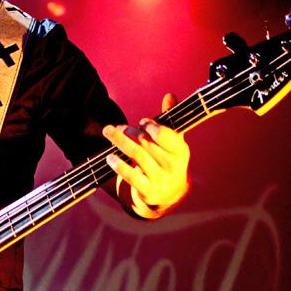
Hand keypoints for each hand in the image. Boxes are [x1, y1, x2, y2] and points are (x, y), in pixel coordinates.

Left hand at [103, 93, 189, 217]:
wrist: (169, 195)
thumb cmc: (168, 161)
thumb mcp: (173, 143)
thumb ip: (169, 120)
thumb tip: (169, 95)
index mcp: (181, 151)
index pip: (166, 135)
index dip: (151, 126)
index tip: (140, 122)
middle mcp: (173, 166)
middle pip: (148, 144)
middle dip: (131, 133)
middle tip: (117, 127)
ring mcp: (160, 180)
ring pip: (137, 156)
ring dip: (121, 142)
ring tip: (109, 132)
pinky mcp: (148, 192)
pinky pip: (131, 176)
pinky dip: (119, 165)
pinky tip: (109, 157)